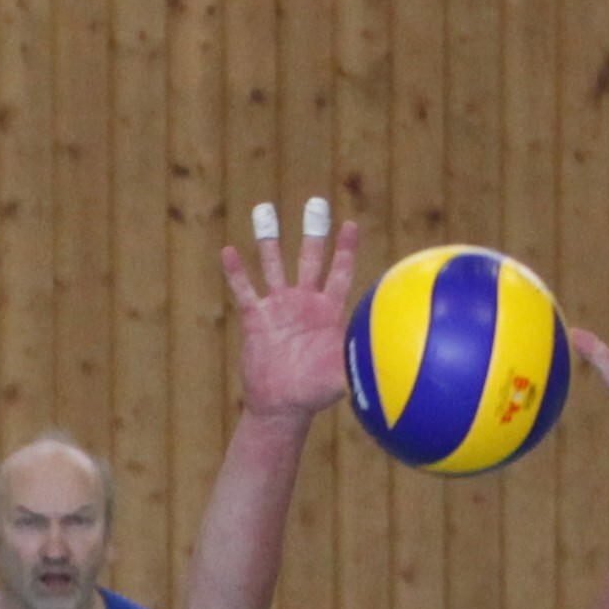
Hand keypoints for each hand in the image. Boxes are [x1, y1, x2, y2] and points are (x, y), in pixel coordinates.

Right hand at [221, 203, 360, 421]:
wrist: (281, 407)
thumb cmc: (314, 393)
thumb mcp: (339, 378)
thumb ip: (356, 363)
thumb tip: (379, 360)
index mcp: (328, 312)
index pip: (340, 272)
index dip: (345, 249)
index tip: (350, 224)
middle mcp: (304, 302)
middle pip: (310, 258)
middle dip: (314, 231)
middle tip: (317, 202)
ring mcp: (279, 308)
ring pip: (273, 265)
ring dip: (269, 239)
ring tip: (264, 209)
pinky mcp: (256, 319)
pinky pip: (245, 291)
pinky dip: (237, 272)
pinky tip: (229, 251)